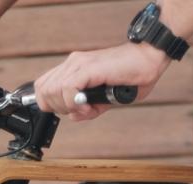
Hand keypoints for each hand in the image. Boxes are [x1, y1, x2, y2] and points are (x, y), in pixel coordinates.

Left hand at [32, 42, 169, 120]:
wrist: (149, 59)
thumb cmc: (132, 77)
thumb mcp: (105, 100)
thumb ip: (87, 109)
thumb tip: (73, 116)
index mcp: (74, 69)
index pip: (44, 87)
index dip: (51, 105)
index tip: (70, 111)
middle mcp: (73, 64)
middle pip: (43, 91)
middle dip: (58, 109)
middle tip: (79, 110)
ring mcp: (79, 64)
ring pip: (52, 90)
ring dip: (67, 107)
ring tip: (87, 108)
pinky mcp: (88, 68)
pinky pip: (68, 88)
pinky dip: (74, 103)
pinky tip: (88, 106)